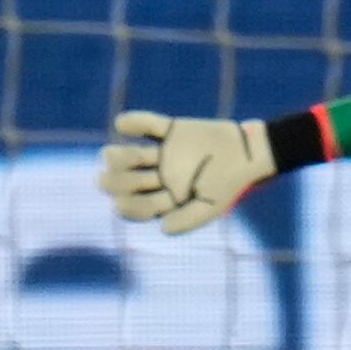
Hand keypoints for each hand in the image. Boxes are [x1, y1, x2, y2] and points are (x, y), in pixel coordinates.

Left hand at [97, 111, 275, 233]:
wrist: (249, 152)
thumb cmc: (230, 184)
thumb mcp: (213, 207)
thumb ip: (188, 220)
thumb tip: (163, 228)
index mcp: (168, 199)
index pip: (141, 206)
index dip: (128, 207)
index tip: (117, 205)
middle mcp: (161, 177)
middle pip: (130, 181)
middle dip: (115, 182)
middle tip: (101, 179)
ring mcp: (163, 154)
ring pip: (133, 155)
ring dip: (118, 156)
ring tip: (108, 154)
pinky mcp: (170, 131)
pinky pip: (148, 124)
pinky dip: (134, 121)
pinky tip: (120, 124)